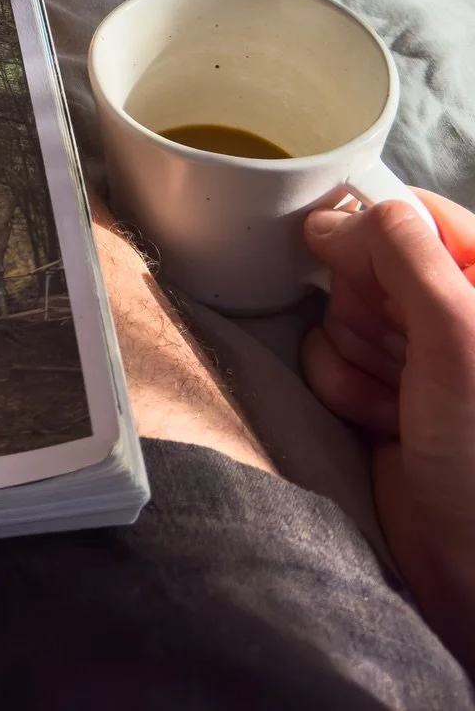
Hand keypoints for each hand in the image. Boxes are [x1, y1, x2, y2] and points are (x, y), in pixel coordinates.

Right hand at [302, 191, 474, 667]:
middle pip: (365, 259)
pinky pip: (325, 357)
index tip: (356, 266)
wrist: (471, 572)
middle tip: (403, 358)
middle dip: (366, 309)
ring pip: (339, 309)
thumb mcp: (458, 339)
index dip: (373, 235)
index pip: (413, 213)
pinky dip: (342, 390)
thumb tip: (343, 213)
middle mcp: (454, 311)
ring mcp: (416, 353)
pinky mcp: (380, 391)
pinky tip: (381, 423)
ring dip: (353, 358)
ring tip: (398, 403)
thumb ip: (406, 256)